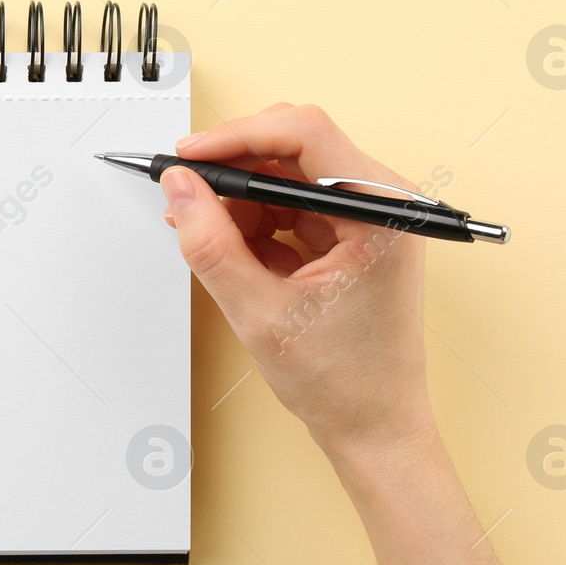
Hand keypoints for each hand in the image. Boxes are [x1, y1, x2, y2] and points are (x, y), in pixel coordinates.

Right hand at [162, 104, 431, 462]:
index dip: (238, 136)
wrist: (375, 429)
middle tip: (187, 196)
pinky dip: (257, 223)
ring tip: (209, 239)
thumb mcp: (259, 313)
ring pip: (288, 177)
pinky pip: (293, 207)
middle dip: (234, 170)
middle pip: (296, 148)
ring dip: (241, 201)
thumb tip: (180, 189)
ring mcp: (369, 220)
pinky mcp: (352, 237)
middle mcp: (384, 205)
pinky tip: (236, 254)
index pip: (306, 135)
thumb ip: (212, 245)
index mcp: (382, 214)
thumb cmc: (346, 383)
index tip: (190, 156)